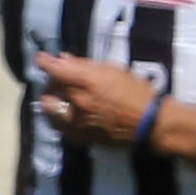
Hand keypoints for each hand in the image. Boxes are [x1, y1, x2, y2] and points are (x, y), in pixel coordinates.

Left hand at [33, 51, 162, 152]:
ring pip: (49, 109)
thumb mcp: (115, 71)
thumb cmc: (138, 93)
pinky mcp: (81, 136)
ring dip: (53, 102)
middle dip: (53, 84)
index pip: (52, 67)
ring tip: (62, 100)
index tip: (43, 59)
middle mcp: (77, 100)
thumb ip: (86, 66)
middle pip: (49, 89)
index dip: (44, 61)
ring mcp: (77, 121)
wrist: (152, 124)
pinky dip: (60, 119)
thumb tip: (64, 60)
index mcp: (86, 80)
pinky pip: (59, 126)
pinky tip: (69, 116)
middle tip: (62, 82)